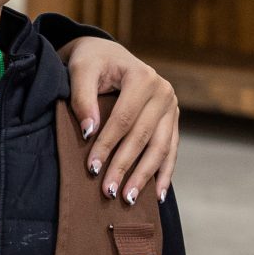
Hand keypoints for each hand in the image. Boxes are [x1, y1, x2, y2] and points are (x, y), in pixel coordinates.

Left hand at [62, 37, 179, 204]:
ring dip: (144, 176)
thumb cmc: (91, 62)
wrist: (107, 55)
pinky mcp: (172, 120)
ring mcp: (171, 107)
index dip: (107, 145)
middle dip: (124, 166)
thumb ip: (82, 98)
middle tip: (108, 192)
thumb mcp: (81, 70)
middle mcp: (163, 92)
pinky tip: (156, 195)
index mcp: (143, 77)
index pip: (124, 119)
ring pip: (160, 148)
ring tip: (128, 199)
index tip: (91, 168)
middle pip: (142, 137)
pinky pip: (170, 150)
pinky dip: (164, 173)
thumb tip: (88, 131)